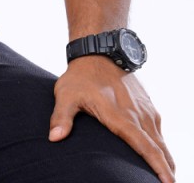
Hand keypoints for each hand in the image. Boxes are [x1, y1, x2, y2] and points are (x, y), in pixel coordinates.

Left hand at [49, 56, 174, 182]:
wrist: (97, 50)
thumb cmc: (80, 75)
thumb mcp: (66, 94)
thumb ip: (61, 117)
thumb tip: (54, 138)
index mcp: (120, 116)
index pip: (145, 147)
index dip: (158, 167)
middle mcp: (137, 115)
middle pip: (158, 149)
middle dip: (166, 169)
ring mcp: (144, 109)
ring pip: (160, 140)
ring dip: (165, 159)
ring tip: (166, 178)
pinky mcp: (146, 104)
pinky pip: (158, 130)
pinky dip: (162, 145)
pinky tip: (160, 155)